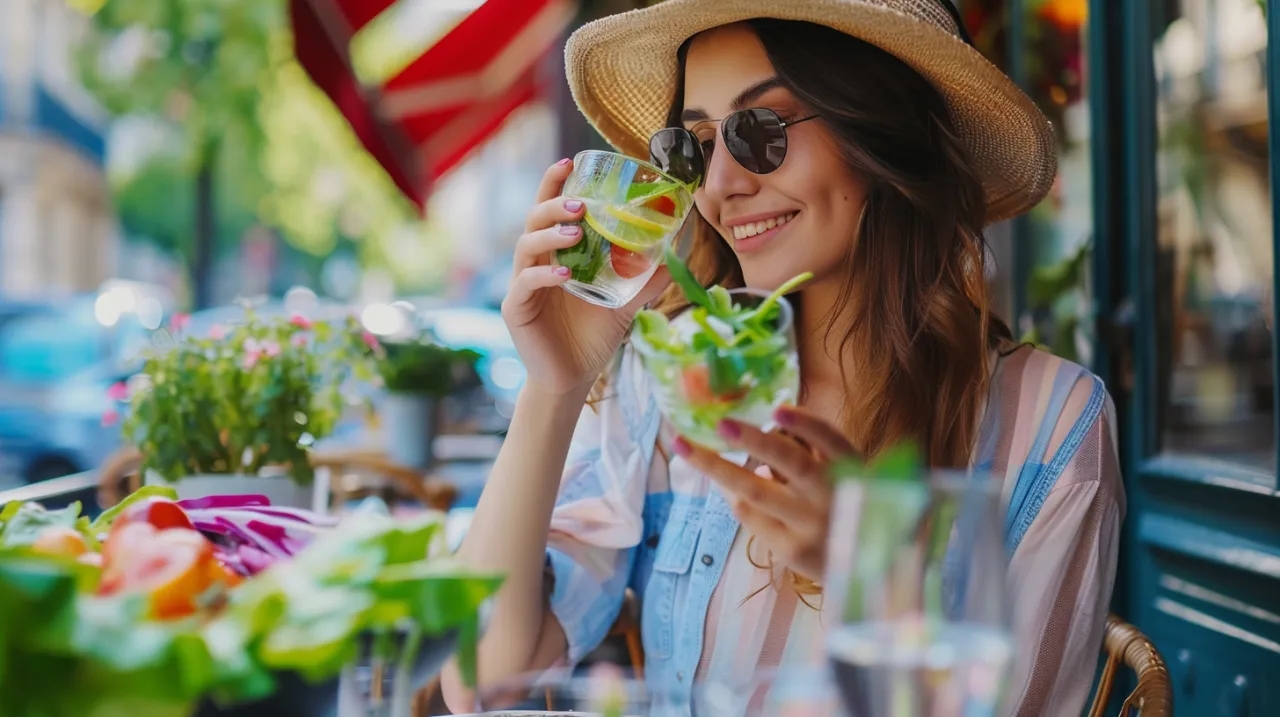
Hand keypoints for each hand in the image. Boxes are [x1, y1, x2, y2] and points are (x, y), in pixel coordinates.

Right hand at [502, 158, 670, 397]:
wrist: (572, 378)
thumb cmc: (592, 336)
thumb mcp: (625, 303)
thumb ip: (645, 279)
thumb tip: (677, 254)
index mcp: (556, 255)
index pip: (549, 210)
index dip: (553, 183)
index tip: (571, 162)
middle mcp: (535, 263)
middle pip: (533, 220)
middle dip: (552, 204)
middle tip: (579, 202)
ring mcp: (522, 285)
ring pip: (525, 247)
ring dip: (549, 235)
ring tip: (575, 232)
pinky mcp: (516, 309)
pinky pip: (525, 284)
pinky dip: (544, 276)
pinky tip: (564, 275)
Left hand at [671, 406, 856, 582]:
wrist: (865, 568)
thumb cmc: (846, 506)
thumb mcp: (847, 475)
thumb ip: (816, 451)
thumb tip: (770, 422)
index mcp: (852, 468)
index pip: (832, 441)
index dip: (806, 425)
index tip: (778, 408)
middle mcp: (833, 496)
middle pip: (791, 462)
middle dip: (754, 440)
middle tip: (721, 423)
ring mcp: (810, 526)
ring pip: (755, 492)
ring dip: (717, 467)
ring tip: (686, 447)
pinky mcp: (791, 550)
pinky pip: (750, 516)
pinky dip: (731, 494)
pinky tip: (719, 480)